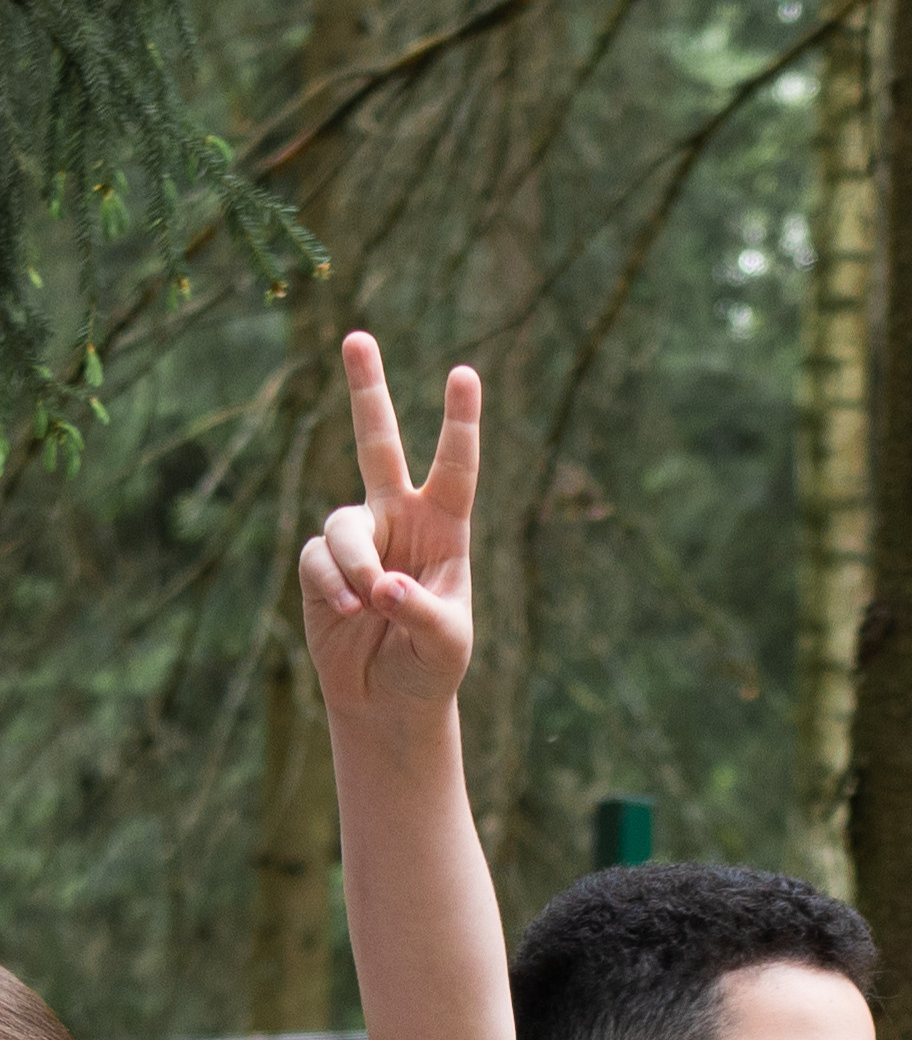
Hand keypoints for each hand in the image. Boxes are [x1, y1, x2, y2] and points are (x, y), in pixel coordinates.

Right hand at [300, 332, 478, 716]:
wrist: (388, 702)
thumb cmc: (430, 668)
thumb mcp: (446, 646)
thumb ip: (424, 614)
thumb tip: (382, 585)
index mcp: (444, 530)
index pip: (454, 470)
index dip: (458, 423)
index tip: (464, 373)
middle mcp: (398, 520)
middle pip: (378, 443)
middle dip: (367, 391)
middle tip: (357, 337)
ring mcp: (357, 538)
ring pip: (344, 525)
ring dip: (355, 565)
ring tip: (366, 607)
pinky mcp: (321, 565)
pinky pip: (319, 560)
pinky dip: (332, 587)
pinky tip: (348, 615)